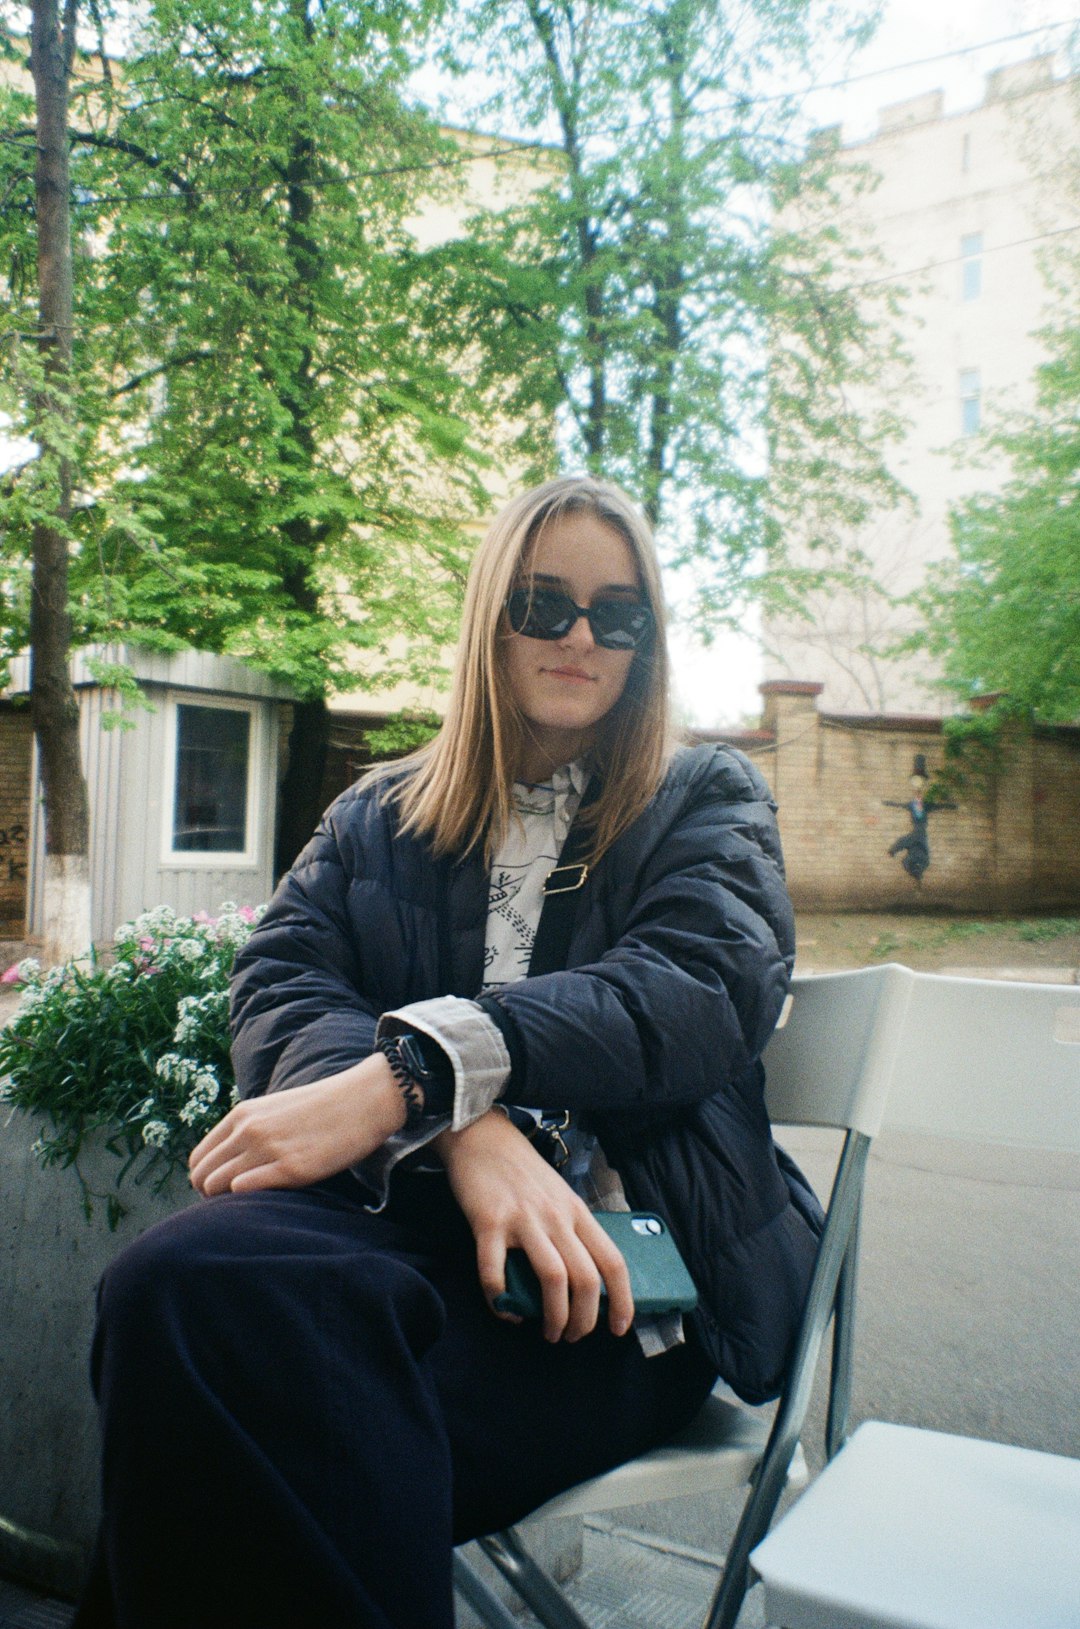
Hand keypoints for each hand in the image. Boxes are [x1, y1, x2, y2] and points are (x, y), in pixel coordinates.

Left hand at [188, 1054, 405, 1196]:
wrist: (364, 1100)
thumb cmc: (323, 1108)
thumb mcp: (275, 1109)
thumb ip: (250, 1130)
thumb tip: (232, 1161)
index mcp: (242, 1115)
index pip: (198, 1158)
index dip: (204, 1179)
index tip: (223, 1190)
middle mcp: (248, 1130)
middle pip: (201, 1176)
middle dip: (210, 1196)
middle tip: (234, 1204)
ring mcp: (268, 1148)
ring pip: (216, 1185)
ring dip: (226, 1201)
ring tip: (252, 1203)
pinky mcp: (291, 1168)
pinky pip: (243, 1190)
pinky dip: (247, 1199)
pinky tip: (267, 1197)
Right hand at [435, 1110, 633, 1344]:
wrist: (481, 1136)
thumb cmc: (521, 1172)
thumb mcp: (559, 1196)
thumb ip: (569, 1230)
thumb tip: (577, 1281)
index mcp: (578, 1212)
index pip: (613, 1261)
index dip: (622, 1300)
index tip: (619, 1328)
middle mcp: (557, 1216)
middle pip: (586, 1279)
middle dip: (584, 1320)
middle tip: (572, 1337)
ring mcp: (524, 1219)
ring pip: (553, 1279)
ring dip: (554, 1317)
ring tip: (548, 1333)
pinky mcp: (489, 1222)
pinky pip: (495, 1271)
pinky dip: (500, 1300)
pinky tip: (504, 1309)